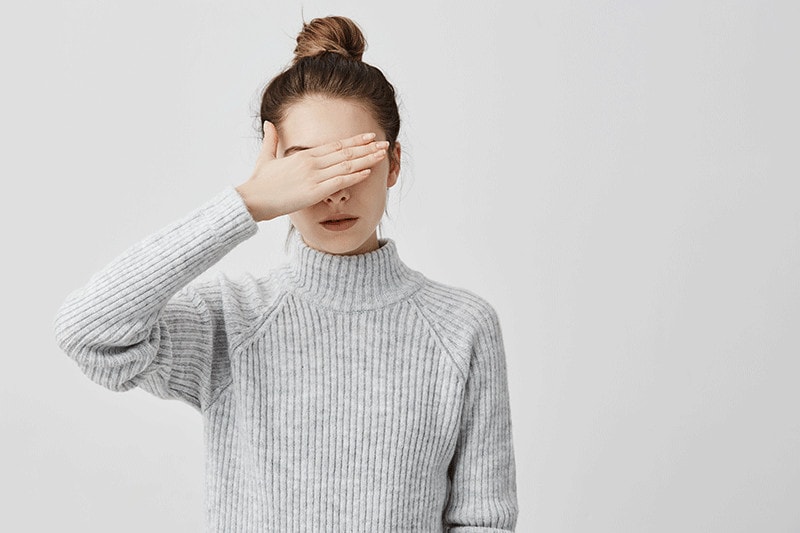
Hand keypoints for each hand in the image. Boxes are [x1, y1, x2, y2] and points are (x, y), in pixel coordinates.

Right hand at [235, 121, 388, 221]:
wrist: (252, 198)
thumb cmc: (259, 182)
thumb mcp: (266, 158)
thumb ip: (271, 140)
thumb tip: (268, 124)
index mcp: (303, 155)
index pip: (335, 145)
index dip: (354, 141)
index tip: (368, 136)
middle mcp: (312, 162)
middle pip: (345, 152)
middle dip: (367, 147)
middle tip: (384, 143)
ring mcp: (314, 176)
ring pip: (346, 165)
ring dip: (367, 159)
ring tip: (382, 154)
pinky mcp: (314, 191)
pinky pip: (339, 182)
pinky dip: (355, 176)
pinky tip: (368, 172)